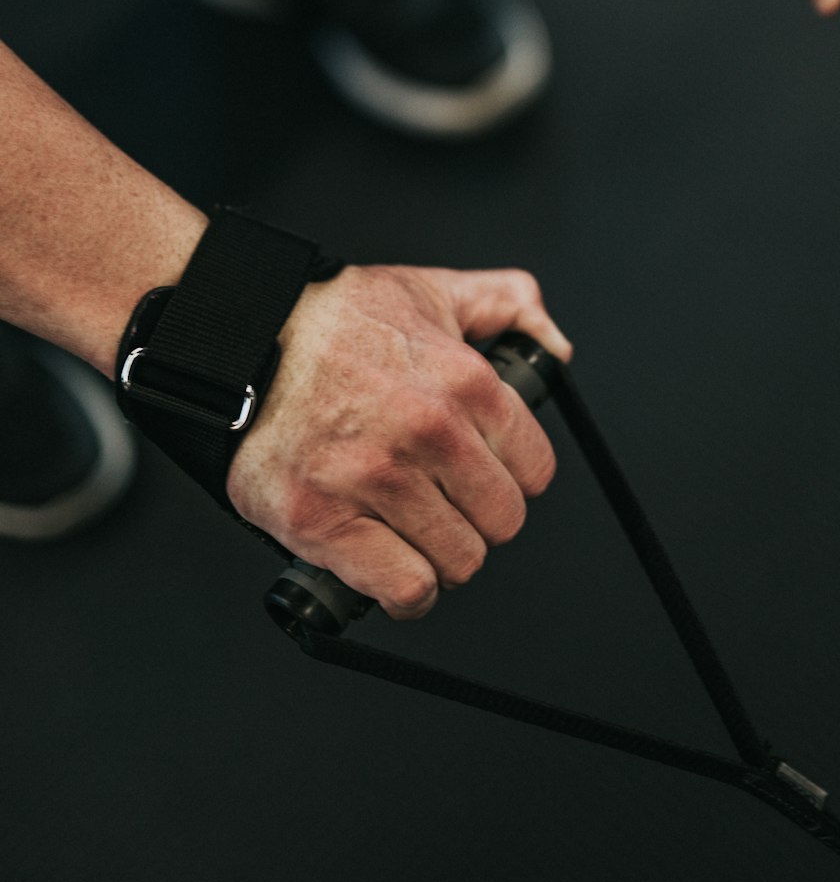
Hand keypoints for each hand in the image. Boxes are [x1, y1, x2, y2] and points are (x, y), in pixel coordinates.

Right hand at [227, 263, 570, 619]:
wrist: (243, 336)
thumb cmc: (334, 320)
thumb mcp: (431, 289)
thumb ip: (505, 303)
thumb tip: (553, 344)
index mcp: (464, 381)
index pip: (535, 470)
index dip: (512, 477)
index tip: (485, 475)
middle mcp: (428, 431)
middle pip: (502, 522)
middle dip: (478, 519)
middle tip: (445, 503)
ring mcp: (375, 478)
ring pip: (458, 561)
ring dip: (441, 555)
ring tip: (412, 530)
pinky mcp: (323, 520)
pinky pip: (404, 589)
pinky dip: (406, 593)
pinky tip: (392, 568)